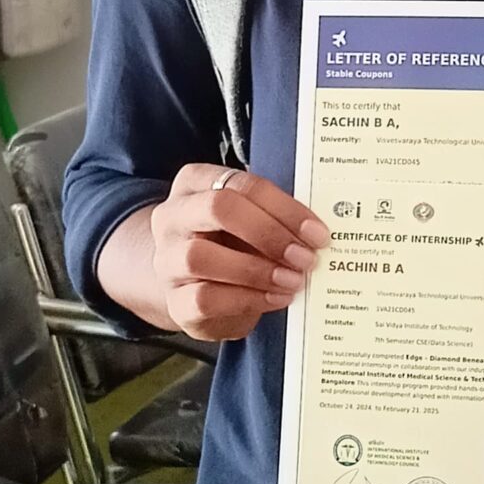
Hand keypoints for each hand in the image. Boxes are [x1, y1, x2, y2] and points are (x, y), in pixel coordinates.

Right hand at [149, 164, 328, 341]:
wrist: (194, 284)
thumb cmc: (231, 242)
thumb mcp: (250, 219)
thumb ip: (275, 216)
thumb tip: (316, 231)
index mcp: (196, 183)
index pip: (242, 184)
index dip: (284, 209)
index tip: (317, 232)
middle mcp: (173, 216)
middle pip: (216, 208)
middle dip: (268, 233)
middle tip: (304, 256)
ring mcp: (167, 259)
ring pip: (200, 256)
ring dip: (256, 270)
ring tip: (292, 280)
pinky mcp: (174, 300)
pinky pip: (204, 298)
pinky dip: (247, 299)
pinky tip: (275, 298)